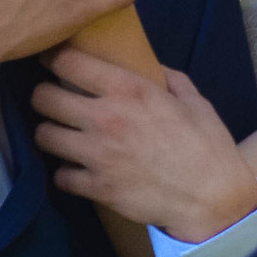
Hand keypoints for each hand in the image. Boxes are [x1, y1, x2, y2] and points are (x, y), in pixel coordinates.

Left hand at [31, 51, 256, 243]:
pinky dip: (67, 174)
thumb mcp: (194, 102)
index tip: (53, 61)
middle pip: (43, 98)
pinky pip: (60, 176)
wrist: (213, 198)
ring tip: (61, 136)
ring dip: (50, 134)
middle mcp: (105, 118)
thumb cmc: (208, 146)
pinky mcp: (97, 187)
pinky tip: (78, 171)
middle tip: (53, 101)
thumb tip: (152, 67)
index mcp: (129, 90)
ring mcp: (97, 155)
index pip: (68, 61)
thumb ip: (169, 79)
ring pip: (43, 136)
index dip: (54, 59)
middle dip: (44, 97)